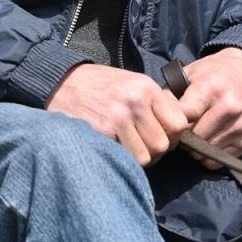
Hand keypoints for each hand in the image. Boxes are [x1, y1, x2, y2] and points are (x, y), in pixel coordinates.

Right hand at [47, 64, 187, 165]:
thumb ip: (154, 104)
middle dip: (154, 152)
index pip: (179, 124)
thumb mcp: (132, 84)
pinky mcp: (102, 130)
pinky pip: (124, 158)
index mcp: (147, 87)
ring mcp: (118, 117)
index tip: (161, 137)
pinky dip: (121, 159)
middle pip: (163, 145)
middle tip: (140, 146)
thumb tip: (179, 131)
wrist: (61, 82)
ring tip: (126, 148)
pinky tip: (112, 147)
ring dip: (137, 159)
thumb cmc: (100, 86)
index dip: (172, 137)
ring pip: (145, 157)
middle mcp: (136, 101)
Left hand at [177, 47, 241, 168]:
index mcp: (211, 88)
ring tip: (196, 133)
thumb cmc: (213, 73)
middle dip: (184, 137)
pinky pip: (219, 160)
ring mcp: (240, 125)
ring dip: (197, 148)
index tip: (170, 122)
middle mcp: (229, 107)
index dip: (173, 123)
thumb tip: (155, 119)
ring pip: (206, 152)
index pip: (184, 118)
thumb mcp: (189, 73)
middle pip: (194, 138)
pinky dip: (210, 155)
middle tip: (182, 131)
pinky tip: (209, 138)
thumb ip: (170, 95)